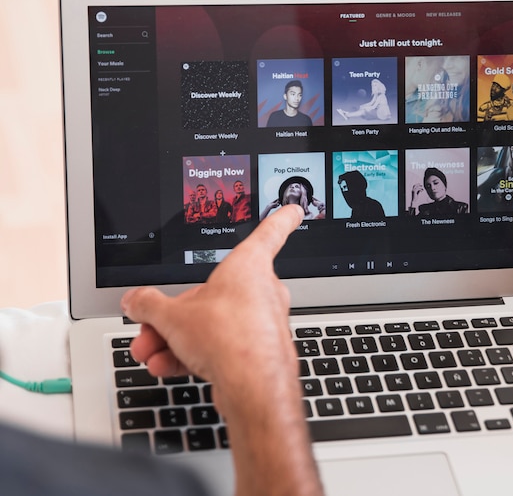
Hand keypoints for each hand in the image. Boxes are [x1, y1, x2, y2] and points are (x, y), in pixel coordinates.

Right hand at [121, 203, 301, 414]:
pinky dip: (194, 353)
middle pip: (213, 293)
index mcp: (248, 265)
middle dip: (175, 314)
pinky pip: (221, 345)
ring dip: (177, 338)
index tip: (294, 208)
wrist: (253, 387)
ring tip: (150, 353)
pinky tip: (166, 366)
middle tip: (149, 329)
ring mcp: (261, 321)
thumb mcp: (173, 316)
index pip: (270, 232)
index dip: (281, 218)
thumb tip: (135, 301)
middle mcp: (260, 290)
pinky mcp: (257, 350)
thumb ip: (149, 305)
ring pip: (214, 323)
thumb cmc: (229, 338)